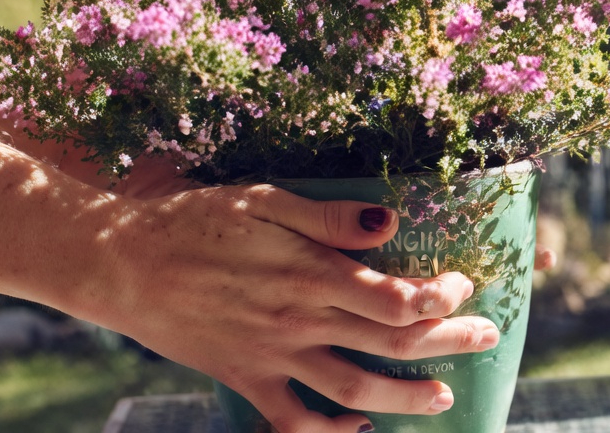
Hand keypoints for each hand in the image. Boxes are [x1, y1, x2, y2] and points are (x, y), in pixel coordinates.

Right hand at [82, 185, 499, 432]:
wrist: (122, 264)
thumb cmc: (194, 221)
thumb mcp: (262, 200)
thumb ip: (328, 217)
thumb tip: (391, 222)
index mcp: (308, 273)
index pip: (394, 296)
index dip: (439, 296)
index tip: (463, 284)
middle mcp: (298, 320)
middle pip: (389, 342)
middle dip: (447, 342)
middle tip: (488, 336)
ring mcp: (272, 356)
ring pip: (353, 388)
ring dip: (405, 397)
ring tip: (444, 397)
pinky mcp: (245, 377)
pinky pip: (293, 420)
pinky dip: (329, 432)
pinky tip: (357, 426)